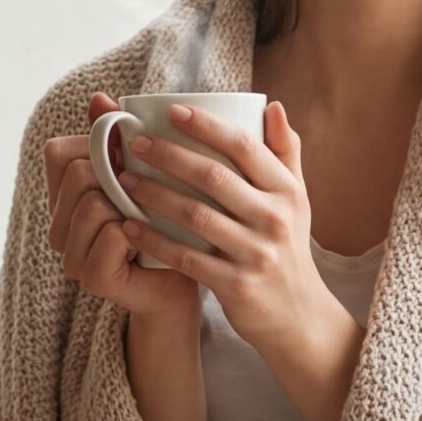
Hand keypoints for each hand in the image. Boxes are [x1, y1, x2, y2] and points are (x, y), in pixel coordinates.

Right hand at [43, 92, 200, 321]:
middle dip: (117, 177)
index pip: (58, 152)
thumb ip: (116, 138)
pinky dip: (136, 233)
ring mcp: (70, 256)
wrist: (183, 282)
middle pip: (78, 173)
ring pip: (93, 203)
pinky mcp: (91, 277)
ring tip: (146, 221)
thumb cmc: (163, 224)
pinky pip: (111, 234)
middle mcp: (58, 227)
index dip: (94, 147)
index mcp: (63, 198)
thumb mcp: (141, 174)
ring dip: (129, 206)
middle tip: (141, 197)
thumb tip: (98, 97)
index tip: (125, 161)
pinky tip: (148, 244)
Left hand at [110, 100, 338, 358]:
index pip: (244, 147)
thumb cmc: (288, 247)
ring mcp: (255, 253)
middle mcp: (274, 218)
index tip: (172, 110)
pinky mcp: (236, 285)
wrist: (298, 315)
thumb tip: (272, 105)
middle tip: (135, 143)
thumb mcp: (296, 200)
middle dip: (170, 156)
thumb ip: (285, 152)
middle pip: (214, 177)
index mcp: (286, 191)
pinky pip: (186, 257)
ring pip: (195, 215)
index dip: (207, 125)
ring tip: (123, 180)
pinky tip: (129, 226)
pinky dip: (154, 240)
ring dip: (154, 195)